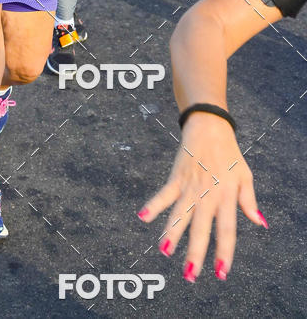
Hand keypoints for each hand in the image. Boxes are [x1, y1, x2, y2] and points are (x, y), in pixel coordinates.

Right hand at [137, 112, 265, 280]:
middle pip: (201, 228)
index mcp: (226, 196)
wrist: (209, 127)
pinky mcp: (176, 177)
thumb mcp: (245, 176)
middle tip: (190, 275)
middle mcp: (207, 194)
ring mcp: (190, 186)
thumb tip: (259, 223)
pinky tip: (143, 217)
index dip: (224, 252)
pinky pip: (164, 194)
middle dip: (195, 252)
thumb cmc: (229, 153)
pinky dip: (153, 205)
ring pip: (180, 214)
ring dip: (172, 233)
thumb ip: (249, 201)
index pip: (227, 230)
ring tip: (165, 251)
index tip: (221, 272)